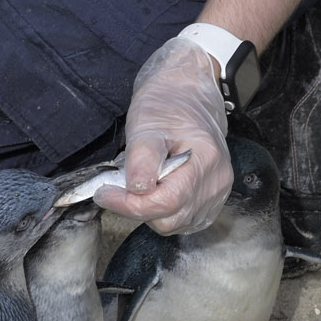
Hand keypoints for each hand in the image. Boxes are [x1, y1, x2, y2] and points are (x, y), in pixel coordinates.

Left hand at [94, 37, 233, 233]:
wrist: (189, 96)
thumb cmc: (167, 106)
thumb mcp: (146, 125)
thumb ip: (141, 160)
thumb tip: (136, 191)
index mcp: (205, 161)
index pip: (165, 203)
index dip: (128, 204)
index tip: (104, 193)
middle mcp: (216, 182)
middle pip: (169, 219)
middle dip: (138, 207)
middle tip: (119, 186)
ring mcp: (216, 194)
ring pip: (174, 224)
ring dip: (150, 211)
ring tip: (141, 182)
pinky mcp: (211, 201)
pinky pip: (182, 221)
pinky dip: (163, 212)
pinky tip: (156, 190)